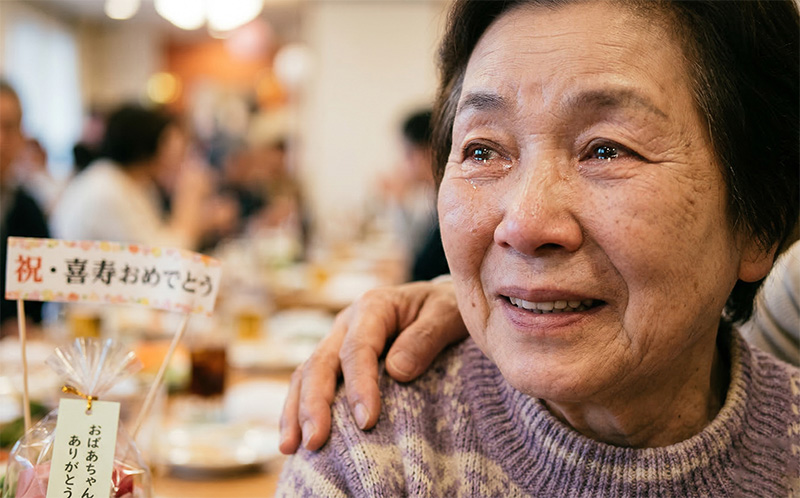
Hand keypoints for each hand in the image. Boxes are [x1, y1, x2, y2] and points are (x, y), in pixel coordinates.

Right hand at [279, 278, 466, 452]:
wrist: (443, 302)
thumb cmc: (448, 309)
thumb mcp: (448, 314)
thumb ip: (426, 338)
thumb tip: (396, 371)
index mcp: (374, 306)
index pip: (358, 348)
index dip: (359, 385)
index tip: (367, 421)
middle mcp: (347, 322)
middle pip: (321, 362)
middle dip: (314, 404)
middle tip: (316, 441)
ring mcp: (337, 341)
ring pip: (305, 374)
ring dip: (296, 411)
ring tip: (292, 448)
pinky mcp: (336, 361)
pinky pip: (308, 384)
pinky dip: (297, 411)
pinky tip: (293, 443)